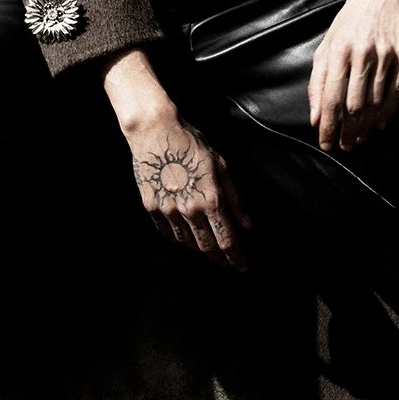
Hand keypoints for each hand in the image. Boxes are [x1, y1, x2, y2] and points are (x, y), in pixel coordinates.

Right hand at [122, 109, 252, 270]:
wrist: (155, 132)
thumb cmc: (191, 143)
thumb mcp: (220, 166)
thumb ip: (234, 198)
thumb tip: (246, 225)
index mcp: (210, 200)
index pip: (227, 240)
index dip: (236, 257)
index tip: (242, 267)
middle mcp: (189, 211)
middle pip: (206, 247)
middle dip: (219, 257)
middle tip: (226, 261)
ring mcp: (168, 211)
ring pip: (186, 242)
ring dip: (199, 249)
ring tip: (208, 249)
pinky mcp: (152, 207)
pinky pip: (167, 232)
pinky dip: (179, 238)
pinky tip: (185, 236)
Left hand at [309, 0, 398, 150]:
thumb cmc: (349, 23)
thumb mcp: (326, 46)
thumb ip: (318, 82)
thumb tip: (316, 118)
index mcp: (338, 51)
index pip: (331, 98)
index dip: (329, 127)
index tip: (326, 144)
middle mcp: (362, 53)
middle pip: (355, 105)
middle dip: (348, 132)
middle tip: (346, 146)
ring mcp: (387, 54)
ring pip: (376, 102)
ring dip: (367, 126)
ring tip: (360, 139)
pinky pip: (397, 92)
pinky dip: (388, 112)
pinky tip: (380, 125)